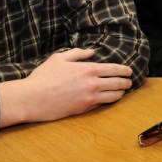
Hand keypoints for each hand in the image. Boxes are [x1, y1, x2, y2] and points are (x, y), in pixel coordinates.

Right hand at [0, 48, 132, 127]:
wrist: (32, 98)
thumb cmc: (43, 77)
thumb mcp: (59, 58)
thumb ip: (78, 53)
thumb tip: (92, 52)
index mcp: (88, 69)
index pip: (115, 69)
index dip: (125, 70)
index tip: (129, 71)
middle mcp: (93, 83)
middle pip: (118, 83)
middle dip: (127, 82)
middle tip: (129, 82)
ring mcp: (90, 98)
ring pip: (114, 96)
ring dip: (121, 93)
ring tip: (122, 91)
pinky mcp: (84, 109)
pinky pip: (102, 104)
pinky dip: (108, 101)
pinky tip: (109, 99)